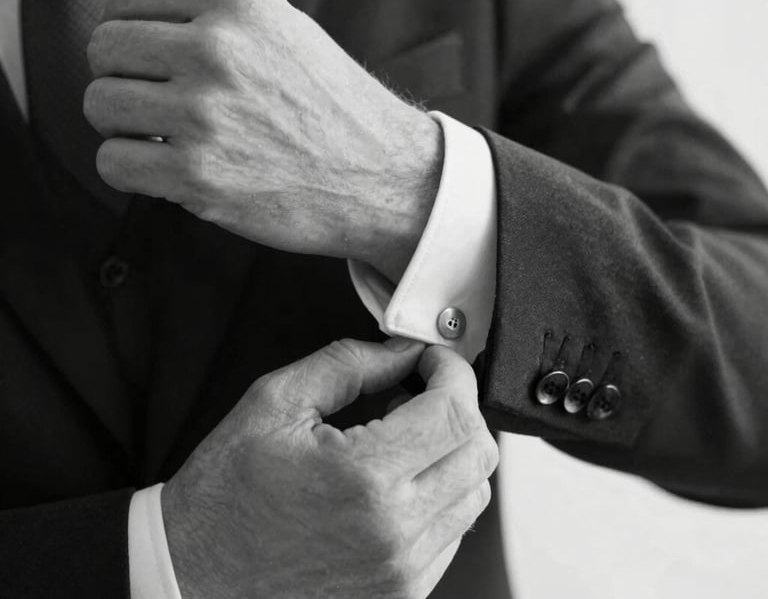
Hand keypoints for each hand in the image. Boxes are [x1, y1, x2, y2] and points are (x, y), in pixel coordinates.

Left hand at [84, 0, 442, 280]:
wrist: (381, 177)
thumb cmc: (338, 109)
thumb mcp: (291, 31)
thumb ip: (221, 13)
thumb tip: (157, 3)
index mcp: (238, 4)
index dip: (125, 24)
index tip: (139, 49)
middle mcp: (216, 51)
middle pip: (105, 48)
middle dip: (120, 74)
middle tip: (147, 95)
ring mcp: (204, 115)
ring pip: (100, 104)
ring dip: (122, 122)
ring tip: (157, 133)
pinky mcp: (197, 176)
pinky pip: (114, 162)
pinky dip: (129, 167)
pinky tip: (160, 166)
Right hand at [162, 338, 497, 598]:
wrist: (194, 577)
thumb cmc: (225, 494)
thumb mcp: (274, 402)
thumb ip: (348, 364)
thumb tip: (401, 352)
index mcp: (362, 477)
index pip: (453, 411)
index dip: (451, 371)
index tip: (432, 358)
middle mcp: (394, 531)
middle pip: (478, 451)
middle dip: (459, 405)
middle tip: (420, 389)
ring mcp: (402, 570)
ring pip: (474, 492)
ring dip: (452, 449)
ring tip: (403, 433)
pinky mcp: (401, 593)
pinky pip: (453, 531)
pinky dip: (441, 491)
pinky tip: (399, 476)